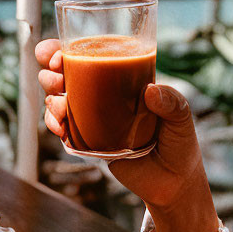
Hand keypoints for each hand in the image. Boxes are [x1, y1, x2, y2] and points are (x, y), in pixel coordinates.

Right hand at [35, 37, 214, 222]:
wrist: (173, 182)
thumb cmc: (179, 142)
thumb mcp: (181, 117)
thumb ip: (172, 102)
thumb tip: (150, 90)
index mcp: (123, 79)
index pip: (90, 55)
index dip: (66, 50)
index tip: (59, 54)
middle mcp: (103, 95)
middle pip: (65, 74)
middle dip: (50, 72)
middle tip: (57, 78)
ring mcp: (92, 118)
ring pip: (58, 99)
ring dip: (51, 99)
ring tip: (61, 106)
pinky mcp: (86, 141)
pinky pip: (62, 128)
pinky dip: (54, 124)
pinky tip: (60, 127)